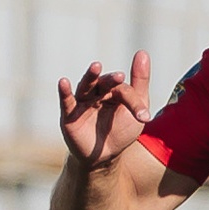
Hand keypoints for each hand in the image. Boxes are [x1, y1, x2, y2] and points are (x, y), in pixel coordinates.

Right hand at [56, 52, 153, 167]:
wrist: (104, 156)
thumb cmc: (121, 131)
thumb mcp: (136, 109)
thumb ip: (140, 81)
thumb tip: (142, 52)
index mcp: (114, 91)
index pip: (124, 90)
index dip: (135, 103)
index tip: (144, 117)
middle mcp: (97, 93)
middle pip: (104, 82)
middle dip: (111, 80)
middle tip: (120, 77)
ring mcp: (82, 103)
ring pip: (86, 86)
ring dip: (90, 76)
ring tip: (96, 66)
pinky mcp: (69, 115)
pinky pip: (67, 101)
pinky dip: (64, 92)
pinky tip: (63, 82)